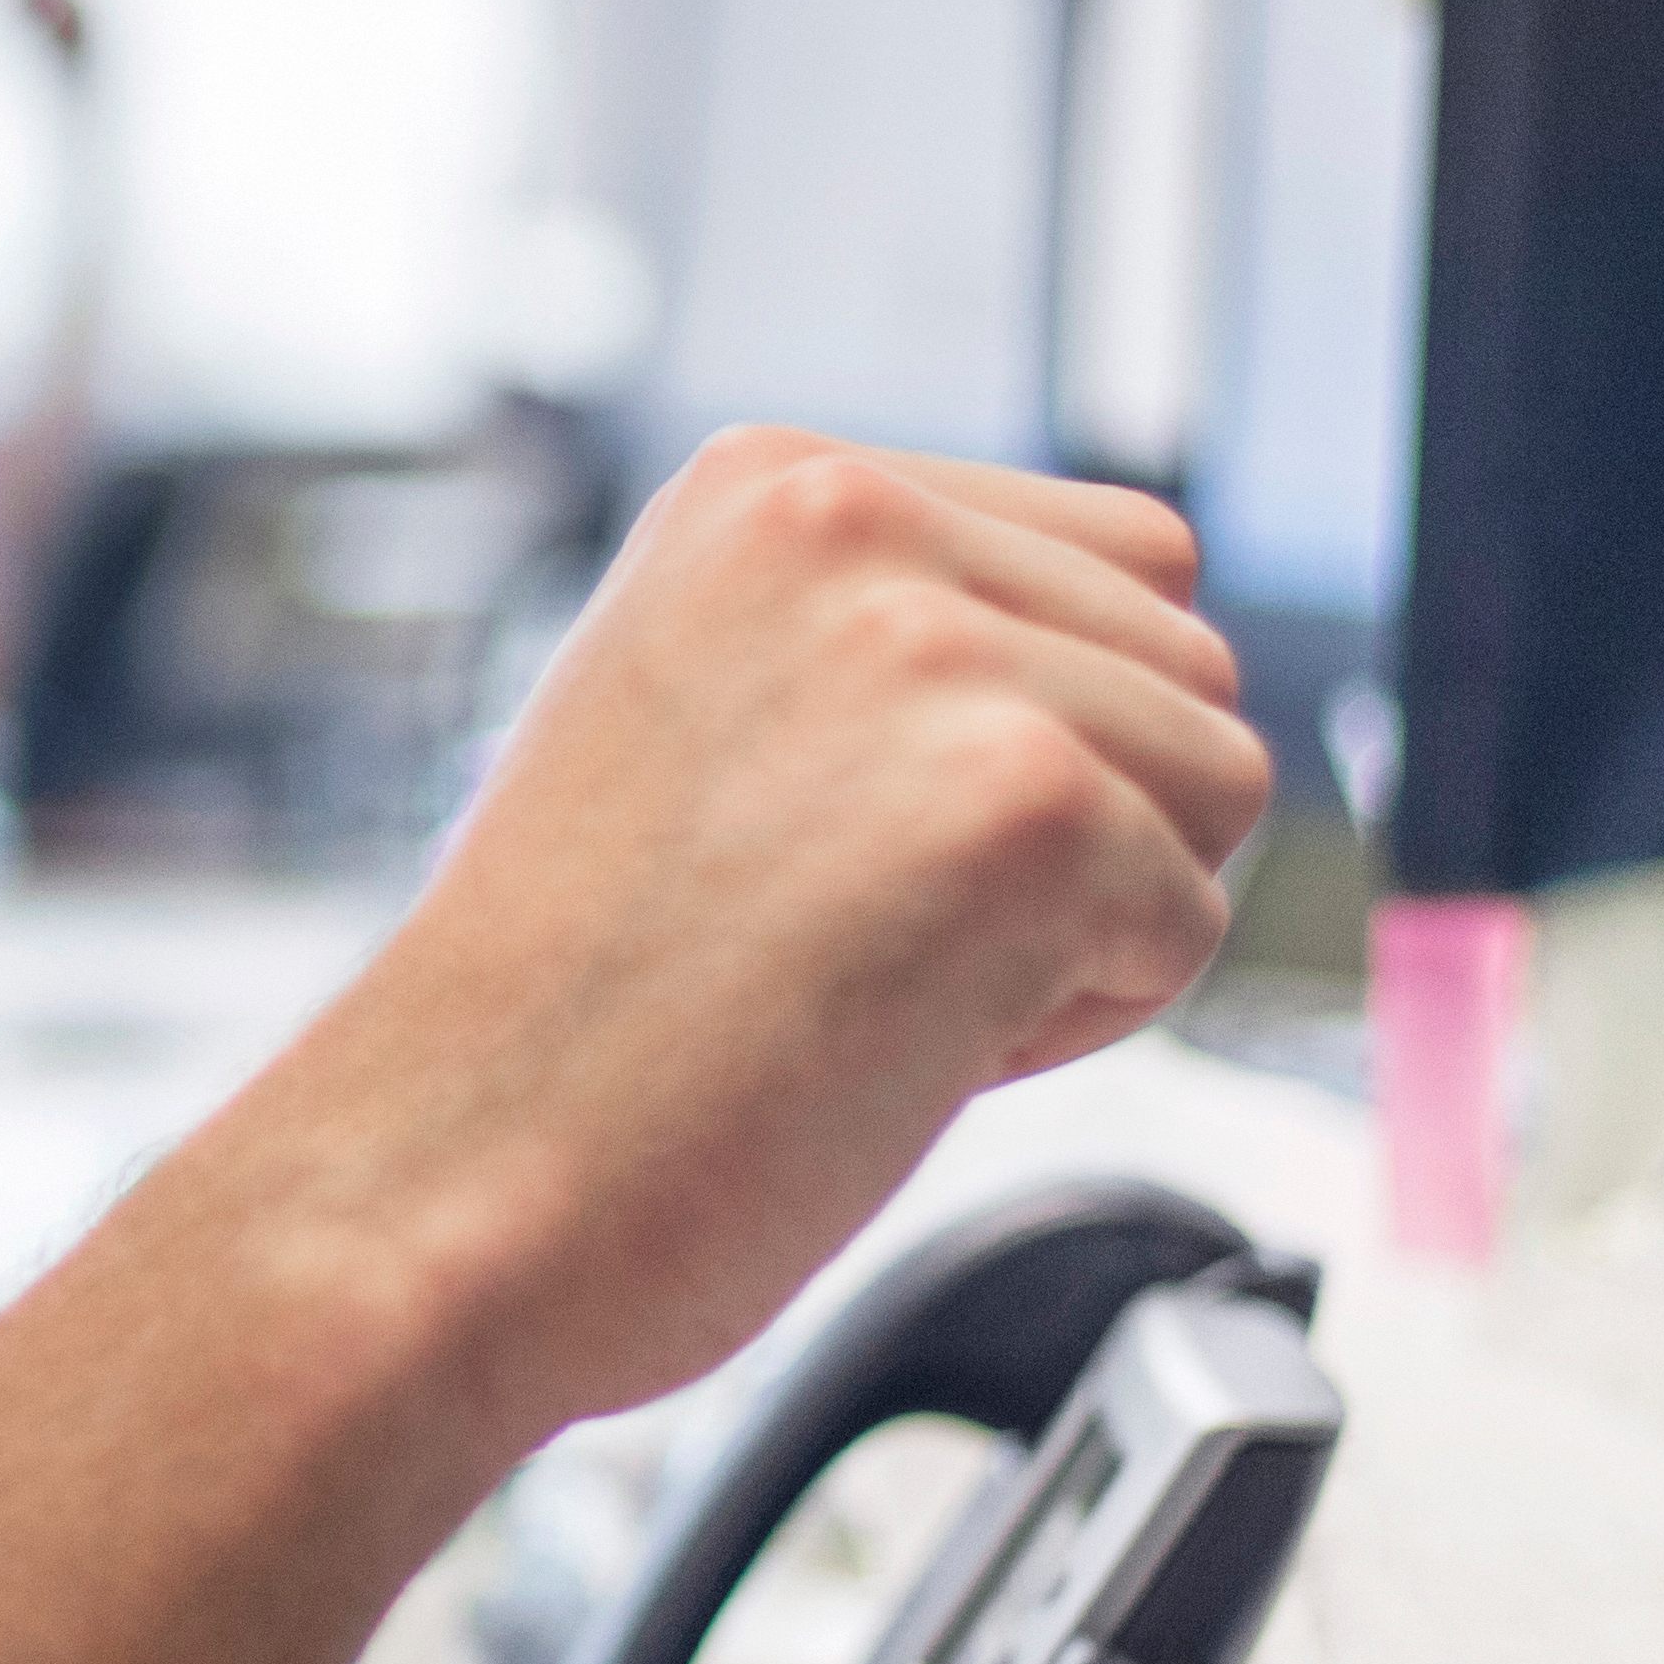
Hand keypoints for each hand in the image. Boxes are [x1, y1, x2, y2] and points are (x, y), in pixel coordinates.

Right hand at [195, 432, 1265, 1460]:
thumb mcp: (704, 707)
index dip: (1037, 731)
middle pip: (1185, 664)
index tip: (857, 832)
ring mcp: (942, 654)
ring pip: (1215, 785)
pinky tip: (891, 1034)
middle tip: (856, 922)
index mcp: (775, 483)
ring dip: (1086, 917)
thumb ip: (885, 643)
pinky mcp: (1025, 804)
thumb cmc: (564, 1010)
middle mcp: (856, 525)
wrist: (448, 1181)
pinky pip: (1189, 926)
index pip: (1112, 556)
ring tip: (873, 970)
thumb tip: (1125, 659)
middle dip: (1081, 820)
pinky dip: (1076, 1022)